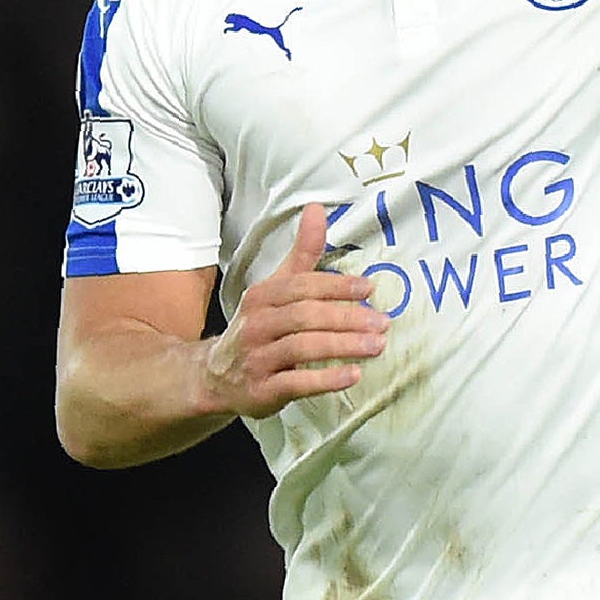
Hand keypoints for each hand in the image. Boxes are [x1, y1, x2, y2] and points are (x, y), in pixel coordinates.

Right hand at [203, 203, 387, 417]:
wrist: (216, 377)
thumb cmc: (261, 326)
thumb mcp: (277, 288)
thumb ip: (302, 253)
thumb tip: (317, 209)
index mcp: (262, 296)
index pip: (302, 287)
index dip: (336, 286)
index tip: (369, 288)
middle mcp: (257, 325)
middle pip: (306, 316)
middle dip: (347, 318)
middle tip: (383, 322)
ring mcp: (257, 359)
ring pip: (303, 348)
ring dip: (344, 346)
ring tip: (377, 346)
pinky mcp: (262, 391)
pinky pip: (297, 383)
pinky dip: (326, 379)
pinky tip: (353, 375)